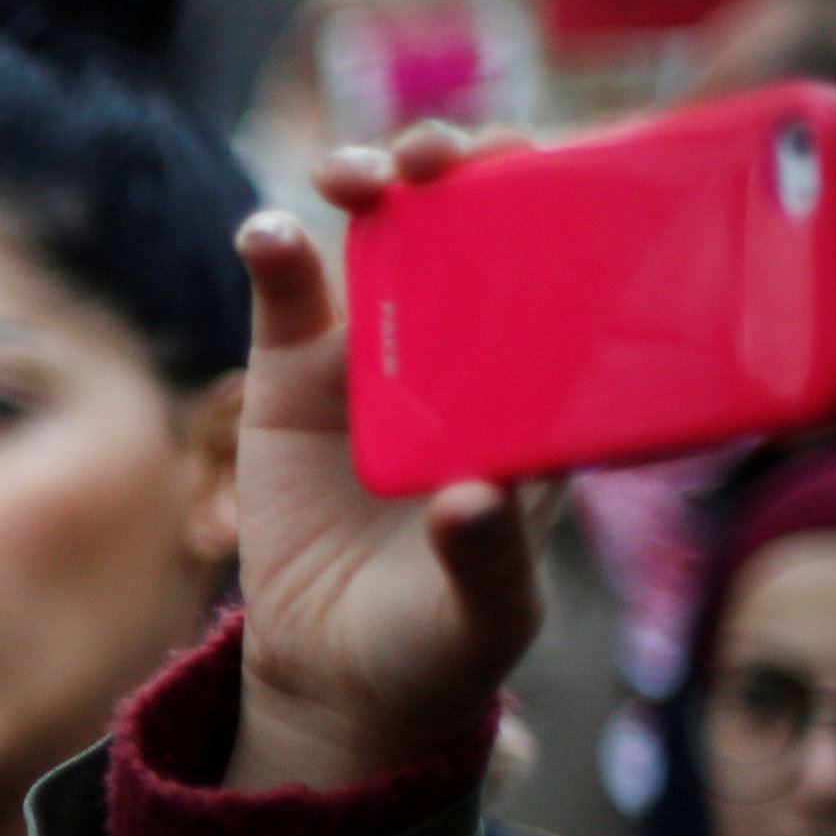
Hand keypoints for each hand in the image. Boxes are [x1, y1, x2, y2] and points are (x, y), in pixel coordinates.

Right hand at [225, 126, 547, 793]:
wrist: (334, 676)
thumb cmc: (438, 644)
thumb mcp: (486, 614)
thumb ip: (490, 557)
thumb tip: (468, 498)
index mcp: (538, 390)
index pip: (567, 265)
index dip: (559, 199)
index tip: (545, 170)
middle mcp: (464, 353)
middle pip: (475, 223)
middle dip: (466, 167)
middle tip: (447, 159)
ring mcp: (375, 356)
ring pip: (382, 234)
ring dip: (372, 180)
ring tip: (357, 176)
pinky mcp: (291, 377)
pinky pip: (286, 295)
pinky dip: (275, 251)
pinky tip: (268, 235)